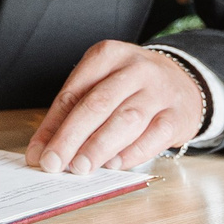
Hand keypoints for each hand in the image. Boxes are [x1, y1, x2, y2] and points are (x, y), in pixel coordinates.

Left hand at [26, 41, 204, 172]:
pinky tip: (113, 164)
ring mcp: (159, 91)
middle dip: (71, 138)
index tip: (38, 153)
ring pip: (125, 120)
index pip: (73, 92)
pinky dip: (131, 154)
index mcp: (108, 55)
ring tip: (80, 168)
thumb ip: (74, 112)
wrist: (185, 83)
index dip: (52, 125)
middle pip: (97, 105)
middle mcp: (135, 69)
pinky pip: (153, 137)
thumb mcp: (102, 84)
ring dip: (99, 147)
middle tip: (54, 163)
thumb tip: (44, 149)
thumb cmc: (132, 87)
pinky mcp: (178, 115)